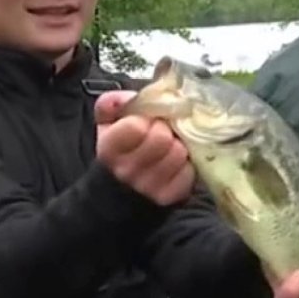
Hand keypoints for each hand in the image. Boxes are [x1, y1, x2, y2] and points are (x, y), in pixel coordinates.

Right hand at [94, 90, 194, 205]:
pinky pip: (189, 172)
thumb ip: (114, 104)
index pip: (135, 126)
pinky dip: (187, 163)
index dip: (147, 117)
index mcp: (109, 148)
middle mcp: (126, 170)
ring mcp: (148, 187)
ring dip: (179, 144)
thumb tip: (124, 100)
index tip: (148, 119)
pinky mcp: (169, 197)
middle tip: (164, 129)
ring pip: (178, 154)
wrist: (122, 188)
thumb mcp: (109, 122)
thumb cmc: (120, 148)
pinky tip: (177, 162)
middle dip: (166, 128)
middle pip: (161, 138)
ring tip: (172, 145)